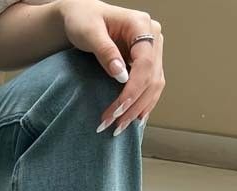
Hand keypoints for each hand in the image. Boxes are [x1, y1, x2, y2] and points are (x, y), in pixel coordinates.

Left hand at [59, 0, 165, 133]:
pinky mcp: (146, 62)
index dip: (132, 90)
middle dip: (134, 105)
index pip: (145, 63)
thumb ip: (105, 51)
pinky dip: (143, 104)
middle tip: (114, 126)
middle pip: (152, 77)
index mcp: (141, 25)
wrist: (82, 16)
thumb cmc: (83, 20)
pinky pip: (150, 86)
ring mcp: (152, 50)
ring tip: (121, 128)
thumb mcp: (89, 33)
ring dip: (139, 109)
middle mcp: (152, 37)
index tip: (117, 110)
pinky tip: (135, 120)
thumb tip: (121, 75)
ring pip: (155, 84)